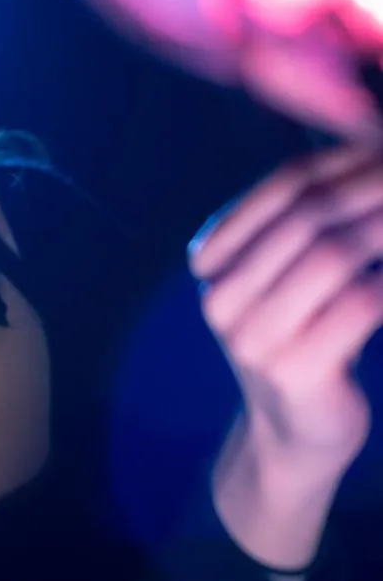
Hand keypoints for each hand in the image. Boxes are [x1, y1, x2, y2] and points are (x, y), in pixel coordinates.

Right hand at [189, 144, 382, 473]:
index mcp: (214, 262)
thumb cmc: (302, 341)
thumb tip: (367, 148)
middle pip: (307, 218)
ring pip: (332, 256)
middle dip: (372, 189)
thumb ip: (308, 228)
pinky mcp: (291, 370)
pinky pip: (359, 305)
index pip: (281, 190)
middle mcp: (220, 295)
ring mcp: (250, 335)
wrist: (293, 432)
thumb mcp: (287, 281)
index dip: (343, 161)